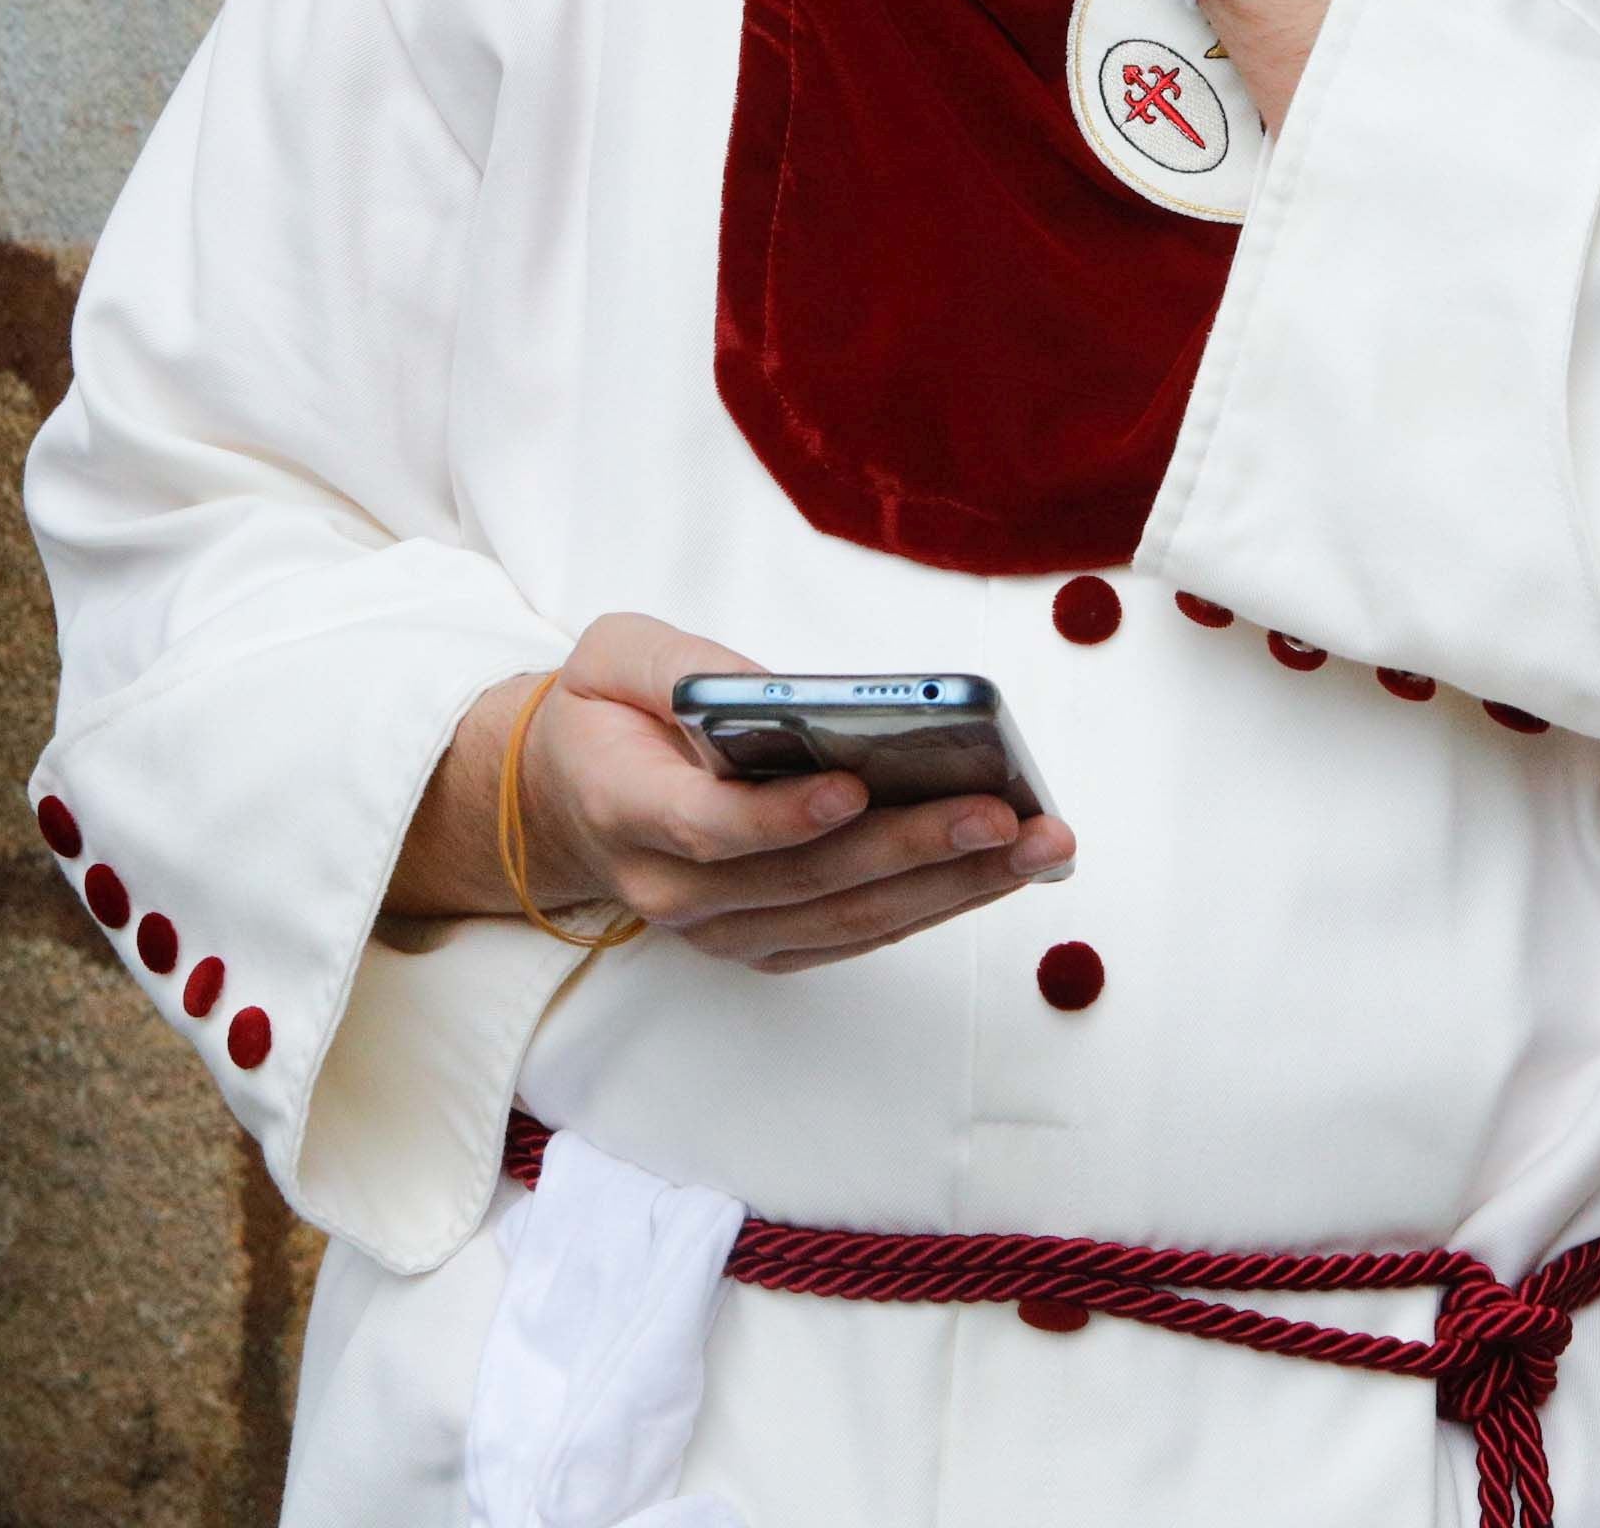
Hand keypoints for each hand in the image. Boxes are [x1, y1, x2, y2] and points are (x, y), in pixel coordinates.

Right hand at [388, 612, 1074, 972]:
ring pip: (846, 919)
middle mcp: (677, 891)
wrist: (562, 802)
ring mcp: (725, 930)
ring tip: (1037, 846)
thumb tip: (778, 689)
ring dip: (950, 887)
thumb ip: (681, 666)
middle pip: (807, 882)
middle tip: (1006, 815)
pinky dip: (933, 905)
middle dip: (914, 849)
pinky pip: (857, 934)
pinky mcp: (765, 944)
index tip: (854, 787)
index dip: (783, 817)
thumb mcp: (611, 655)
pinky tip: (1002, 870)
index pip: (713, 830)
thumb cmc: (602, 716)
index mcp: (631, 810)